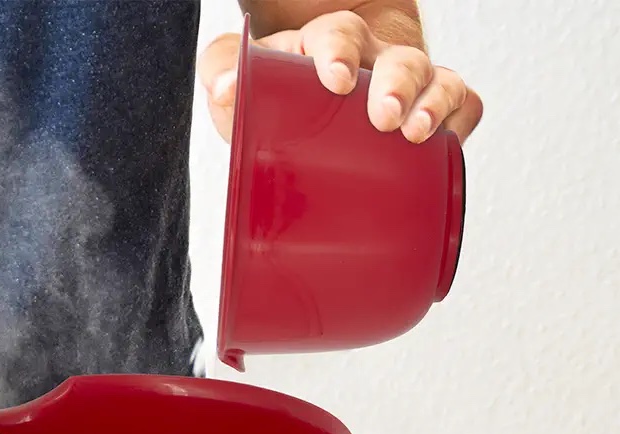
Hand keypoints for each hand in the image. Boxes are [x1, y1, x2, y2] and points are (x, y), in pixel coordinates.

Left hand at [200, 10, 482, 145]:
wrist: (310, 113)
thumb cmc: (275, 97)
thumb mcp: (244, 81)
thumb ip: (225, 74)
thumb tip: (223, 91)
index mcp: (327, 49)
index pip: (341, 36)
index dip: (341, 52)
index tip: (335, 79)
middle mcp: (375, 63)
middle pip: (399, 58)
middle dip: (397, 84)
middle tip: (385, 116)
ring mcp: (406, 89)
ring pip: (436, 80)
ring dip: (433, 102)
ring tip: (417, 133)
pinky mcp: (427, 114)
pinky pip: (462, 106)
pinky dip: (461, 120)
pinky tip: (450, 144)